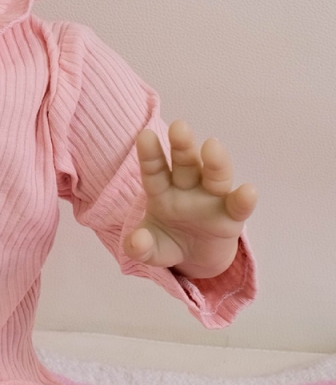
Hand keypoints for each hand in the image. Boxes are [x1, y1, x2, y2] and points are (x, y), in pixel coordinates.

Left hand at [123, 119, 256, 279]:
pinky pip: (238, 206)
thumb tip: (136, 243)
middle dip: (183, 145)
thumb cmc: (168, 242)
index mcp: (161, 191)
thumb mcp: (149, 250)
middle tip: (178, 126)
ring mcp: (212, 199)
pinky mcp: (232, 216)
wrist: (195, 258)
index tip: (144, 135)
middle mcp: (187, 188)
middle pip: (185, 164)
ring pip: (214, 176)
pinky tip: (248, 191)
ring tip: (212, 146)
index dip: (150, 154)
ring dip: (214, 162)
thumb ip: (140, 246)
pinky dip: (244, 200)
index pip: (154, 170)